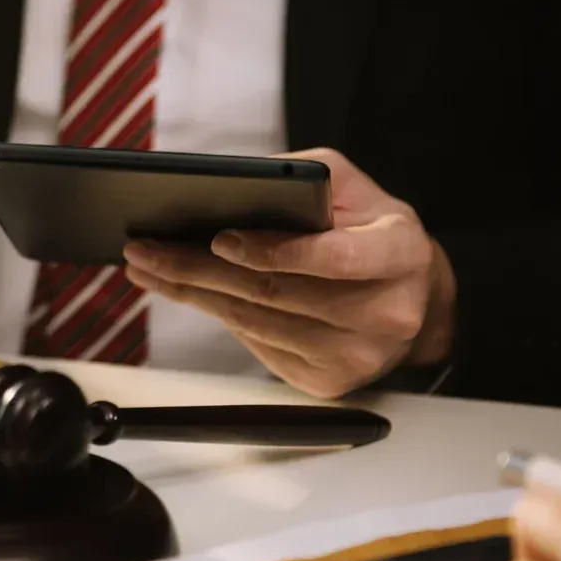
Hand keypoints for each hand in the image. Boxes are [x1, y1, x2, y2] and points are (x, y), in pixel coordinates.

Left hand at [120, 147, 454, 397]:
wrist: (413, 297)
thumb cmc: (372, 230)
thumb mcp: (353, 188)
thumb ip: (301, 178)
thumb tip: (228, 189)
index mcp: (400, 253)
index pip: (334, 257)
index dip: (274, 250)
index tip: (219, 238)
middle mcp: (386, 312)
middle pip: (277, 294)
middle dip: (200, 269)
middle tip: (147, 249)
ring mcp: (358, 355)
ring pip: (257, 324)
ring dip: (194, 295)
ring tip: (149, 268)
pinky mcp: (330, 382)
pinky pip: (258, 346)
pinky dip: (218, 316)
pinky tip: (187, 293)